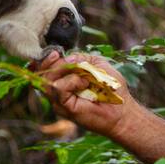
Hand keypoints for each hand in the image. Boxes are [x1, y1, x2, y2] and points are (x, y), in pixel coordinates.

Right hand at [30, 51, 149, 142]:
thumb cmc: (112, 89)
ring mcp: (60, 101)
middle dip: (52, 63)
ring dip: (64, 71)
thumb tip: (65, 58)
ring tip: (84, 76)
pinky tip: (84, 83)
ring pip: (48, 81)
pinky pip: (58, 88)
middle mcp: (59, 92)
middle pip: (42, 75)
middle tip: (65, 60)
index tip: (56, 53)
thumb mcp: (97, 65)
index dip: (47, 60)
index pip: (45, 69)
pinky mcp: (64, 108)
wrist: (122, 110)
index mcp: (65, 81)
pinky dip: (71, 81)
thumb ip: (81, 58)